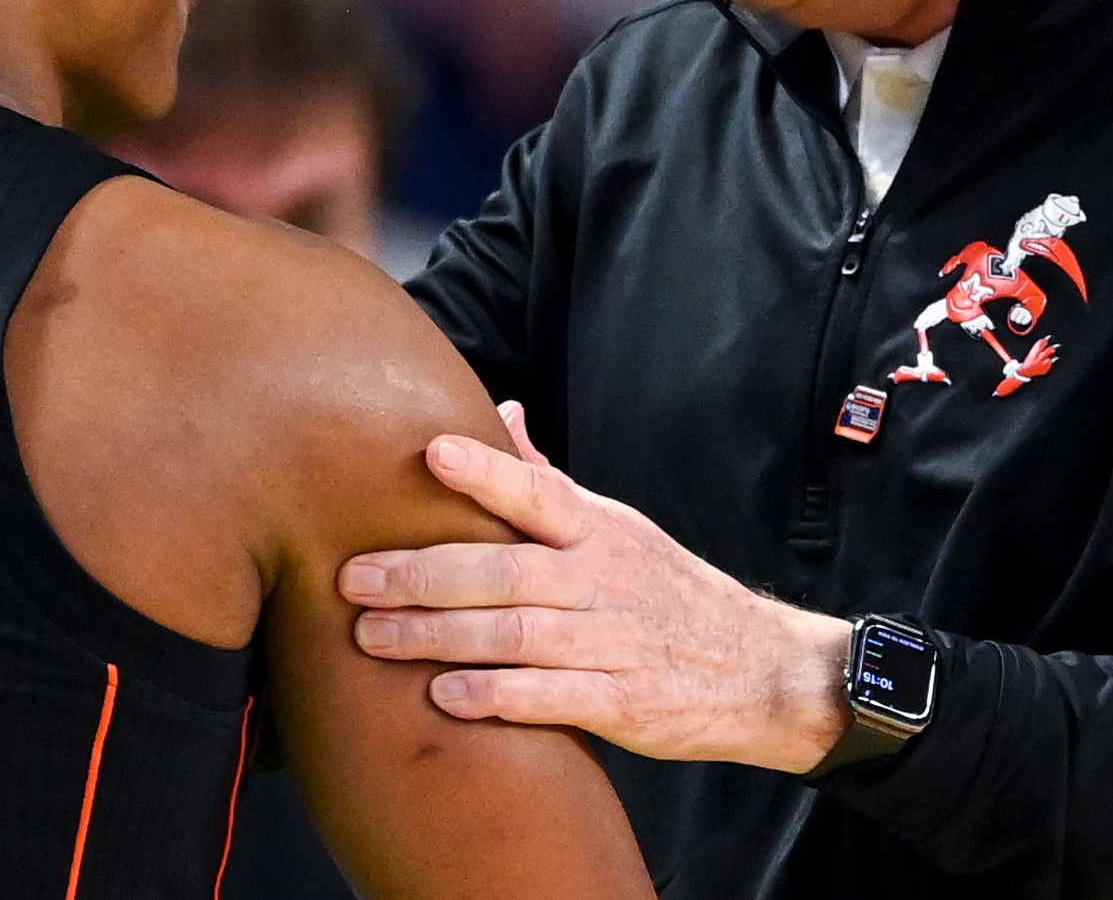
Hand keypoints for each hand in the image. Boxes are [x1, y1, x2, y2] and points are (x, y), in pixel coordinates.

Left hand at [339, 420, 851, 774]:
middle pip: (507, 571)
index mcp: (598, 530)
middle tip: (352, 577)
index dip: (487, 471)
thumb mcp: (617, 528)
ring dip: (440, 636)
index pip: (539, 492)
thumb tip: (500, 410)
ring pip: (518, 634)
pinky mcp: (626, 703)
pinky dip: (500, 698)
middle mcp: (605, 579)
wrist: (760, 670)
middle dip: (424, 573)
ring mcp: (616, 642)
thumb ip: (547, 481)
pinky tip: (446, 698)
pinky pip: (555, 698)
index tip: (430, 452)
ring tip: (373, 639)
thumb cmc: (665, 592)